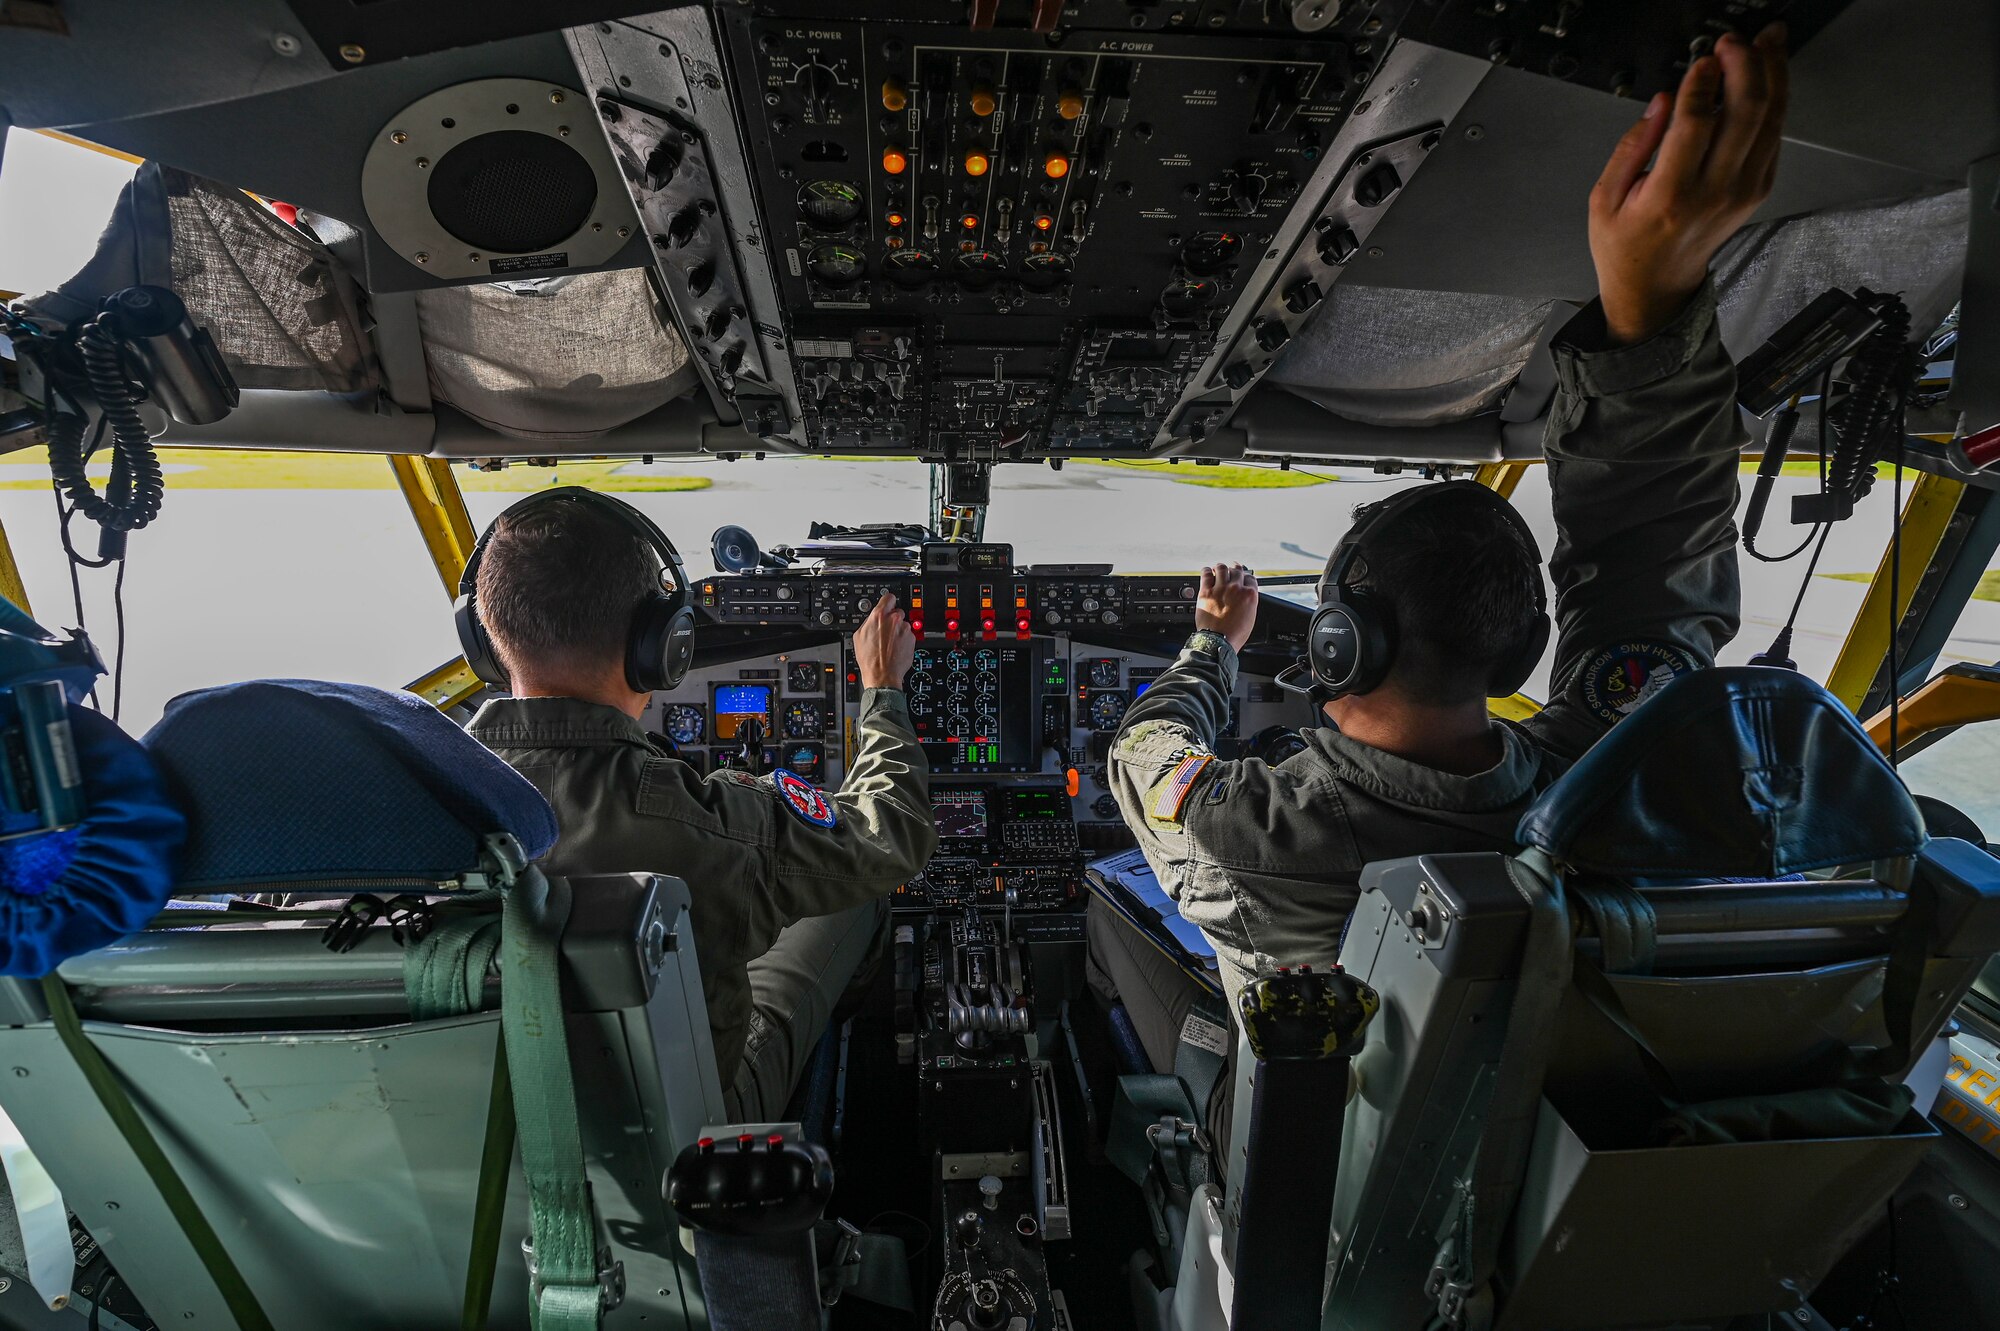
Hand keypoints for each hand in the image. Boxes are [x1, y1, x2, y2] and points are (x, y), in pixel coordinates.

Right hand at [853, 593, 914, 689]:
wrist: (882, 674)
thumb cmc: (869, 659)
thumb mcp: (858, 636)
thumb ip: (868, 622)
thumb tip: (872, 618)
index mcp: (879, 616)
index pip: (889, 597)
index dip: (887, 601)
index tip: (887, 604)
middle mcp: (894, 620)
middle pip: (897, 611)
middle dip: (892, 619)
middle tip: (886, 630)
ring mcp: (905, 630)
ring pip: (903, 624)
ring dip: (898, 631)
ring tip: (889, 643)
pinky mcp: (912, 639)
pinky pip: (908, 635)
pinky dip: (903, 640)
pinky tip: (895, 648)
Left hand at [1195, 563, 1258, 651]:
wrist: (1219, 641)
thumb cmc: (1234, 634)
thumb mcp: (1250, 617)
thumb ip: (1249, 603)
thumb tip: (1245, 597)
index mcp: (1249, 595)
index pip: (1250, 578)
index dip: (1246, 576)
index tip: (1243, 577)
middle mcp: (1236, 588)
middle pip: (1236, 570)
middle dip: (1235, 569)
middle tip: (1232, 569)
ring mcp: (1221, 588)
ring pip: (1222, 568)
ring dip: (1221, 568)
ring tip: (1218, 569)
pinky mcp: (1206, 591)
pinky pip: (1206, 574)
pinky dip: (1207, 571)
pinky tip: (1207, 571)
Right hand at [1589, 24, 1788, 344]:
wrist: (1656, 286)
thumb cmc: (1627, 246)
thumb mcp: (1604, 199)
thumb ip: (1632, 146)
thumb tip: (1662, 102)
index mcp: (1670, 195)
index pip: (1696, 122)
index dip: (1702, 81)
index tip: (1699, 60)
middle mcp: (1714, 192)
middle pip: (1747, 111)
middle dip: (1744, 64)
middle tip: (1733, 42)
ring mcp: (1742, 192)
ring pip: (1772, 119)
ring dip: (1772, 74)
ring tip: (1766, 45)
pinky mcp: (1757, 190)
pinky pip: (1775, 137)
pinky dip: (1775, 103)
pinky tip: (1768, 81)